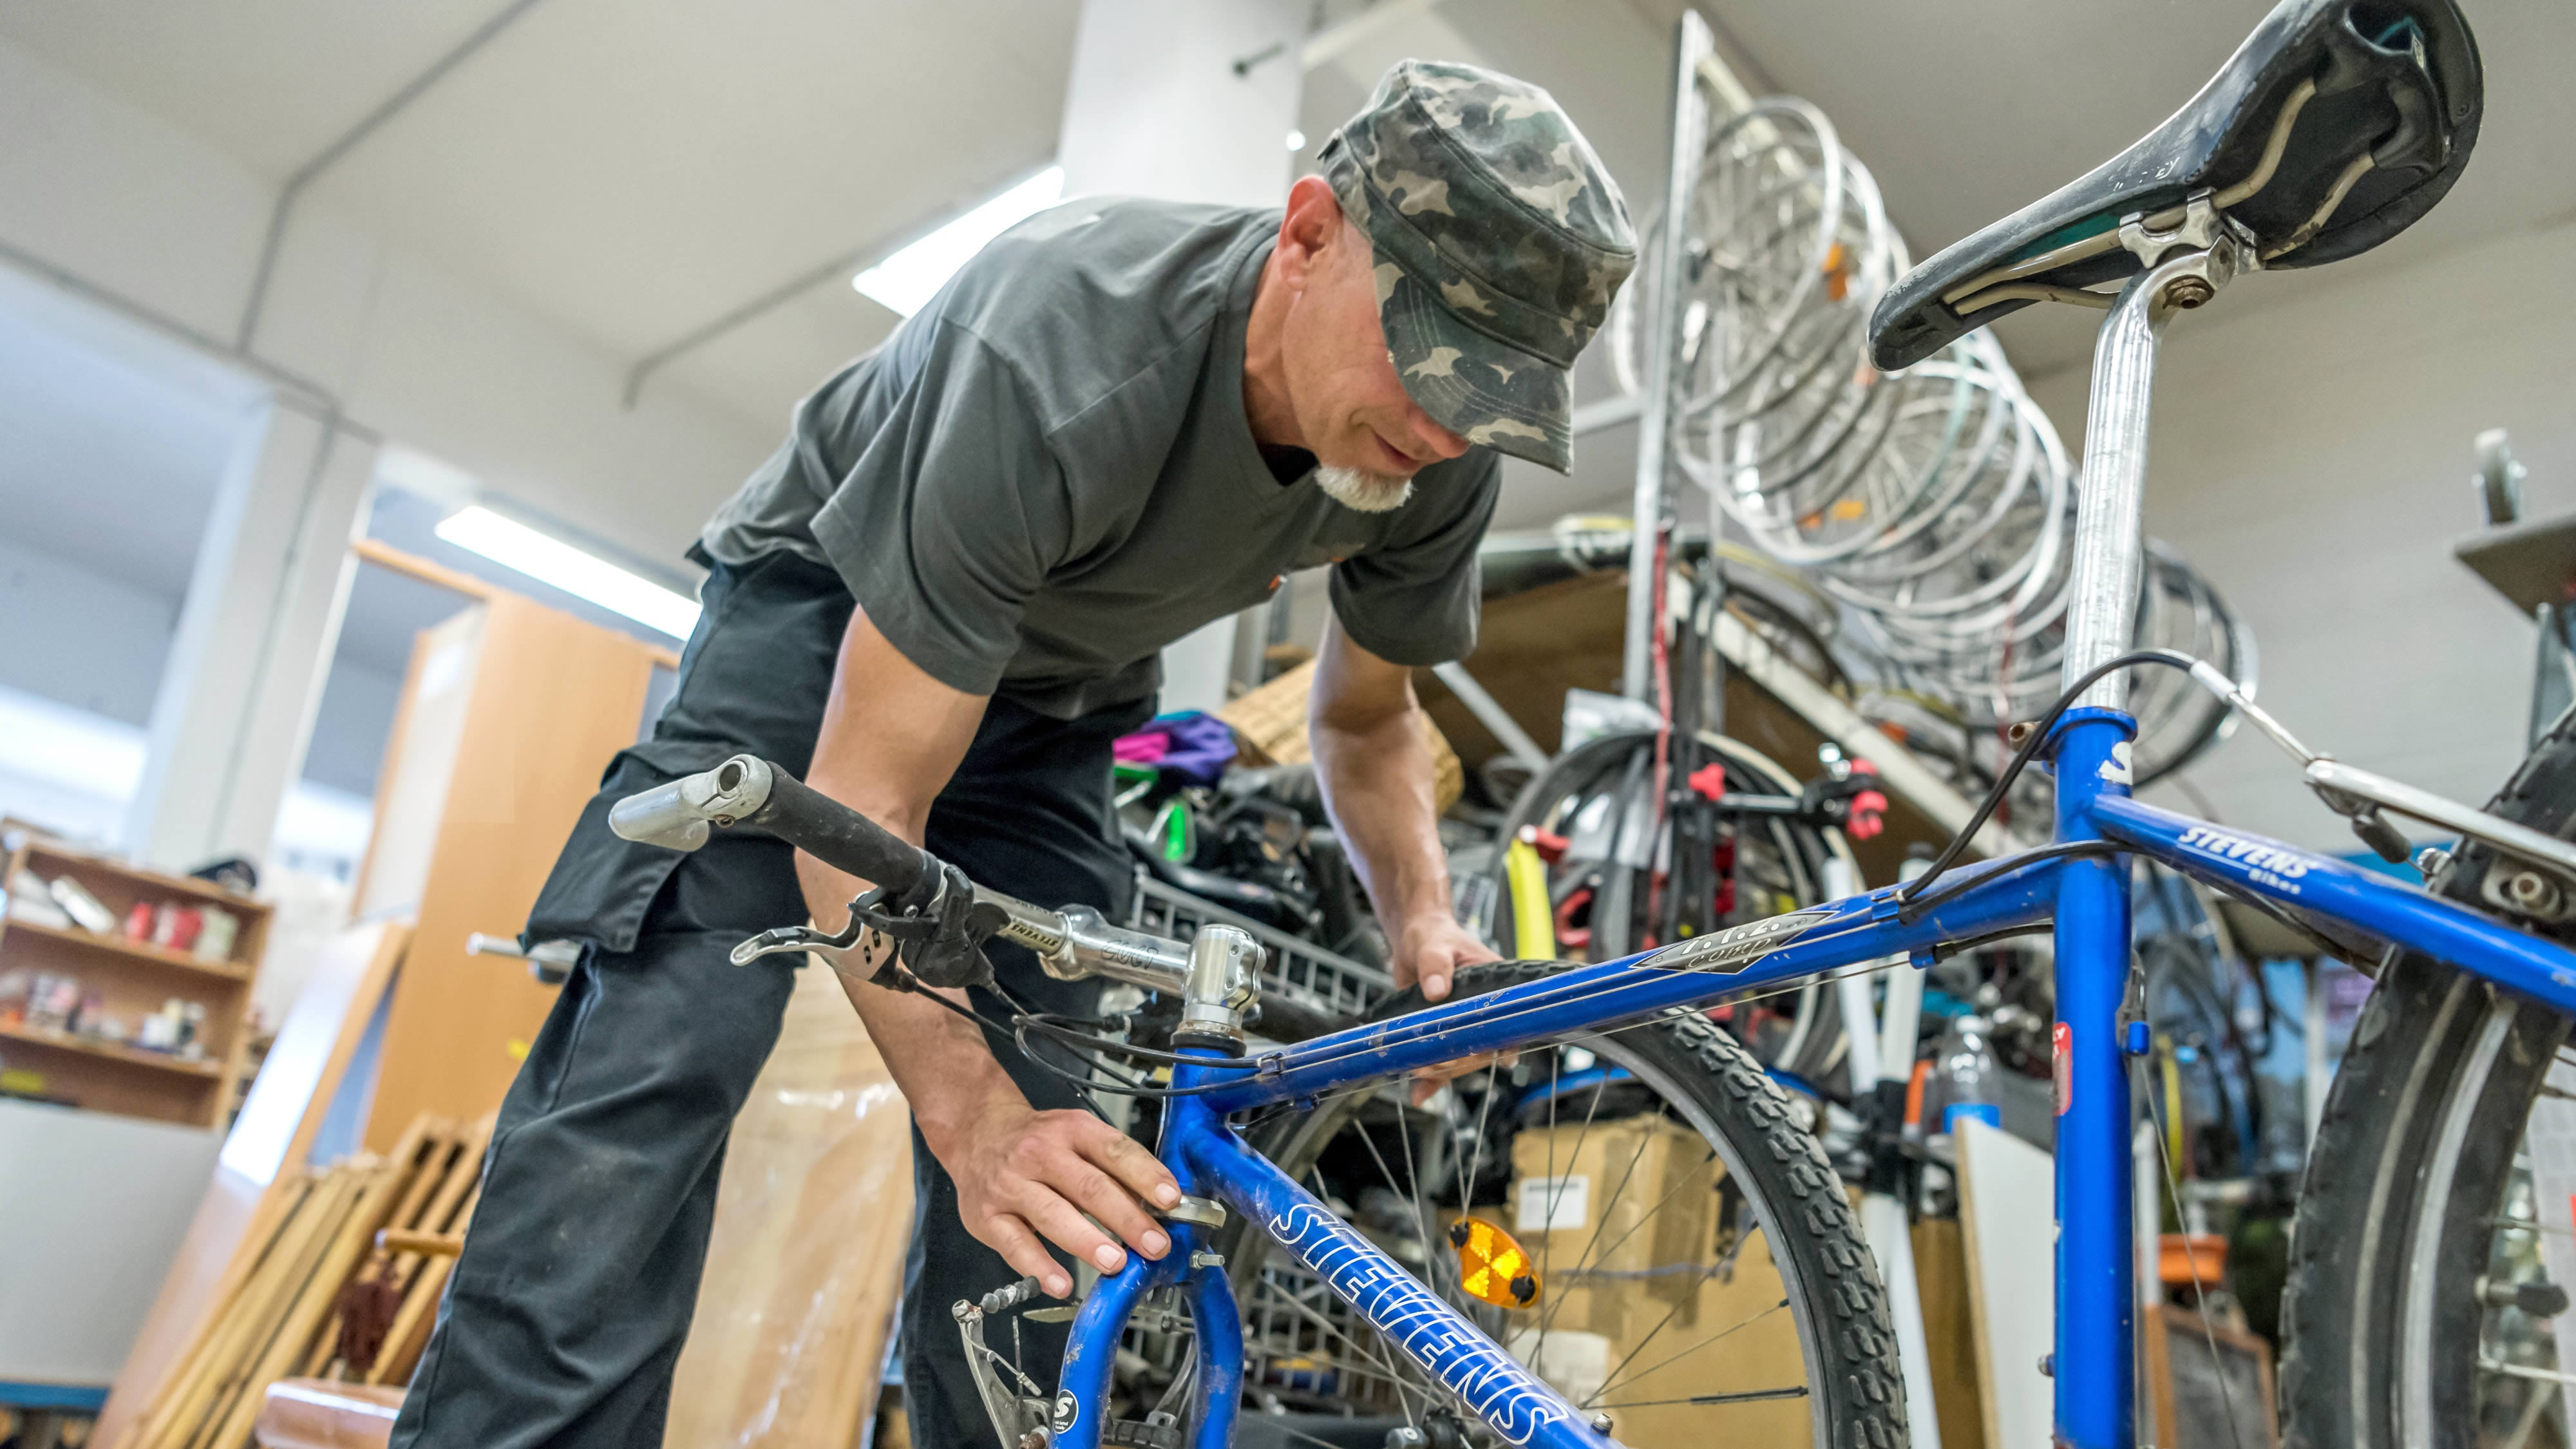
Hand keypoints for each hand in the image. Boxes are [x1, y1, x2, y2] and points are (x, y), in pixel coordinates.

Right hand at [933, 1096, 1180, 1298]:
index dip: (1145, 1176)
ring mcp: (1011, 1185)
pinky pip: (1016, 1245)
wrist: (976, 1132)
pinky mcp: (988, 1216)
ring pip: (1053, 1215)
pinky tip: (1061, 1284)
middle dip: (1127, 1219)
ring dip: (1088, 1242)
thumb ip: (1113, 1166)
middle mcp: (1040, 1153)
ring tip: (1116, 1263)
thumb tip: (1160, 1205)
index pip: (1114, 1151)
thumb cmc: (1038, 1140)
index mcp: (1072, 1130)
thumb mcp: (1077, 1134)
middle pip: (1089, 1186)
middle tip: (1154, 1244)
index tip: (1171, 1200)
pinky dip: (1039, 1267)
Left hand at [1395, 913, 1504, 1102]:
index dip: (1501, 1042)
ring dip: (1443, 1071)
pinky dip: (1431, 1080)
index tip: (1491, 1057)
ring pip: (1462, 1057)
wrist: (1414, 939)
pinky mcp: (1444, 1032)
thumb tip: (1436, 991)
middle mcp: (1486, 1010)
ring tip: (1419, 1075)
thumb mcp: (1433, 945)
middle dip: (1459, 1060)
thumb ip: (1434, 964)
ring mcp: (1465, 1023)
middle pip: (1483, 1046)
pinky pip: (1444, 1058)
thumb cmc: (1431, 935)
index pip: (1508, 1021)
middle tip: (1431, 1063)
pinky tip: (1419, 1093)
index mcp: (1497, 986)